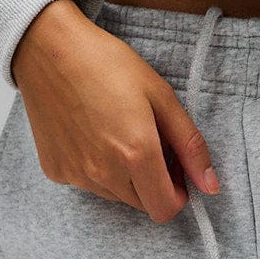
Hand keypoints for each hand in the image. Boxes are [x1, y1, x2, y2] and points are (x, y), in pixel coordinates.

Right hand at [11, 0, 218, 223]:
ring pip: (117, 196)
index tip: (175, 169)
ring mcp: (76, 175)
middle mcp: (104, 173)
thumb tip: (211, 186)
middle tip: (149, 144)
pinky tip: (92, 134)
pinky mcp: (56, 170)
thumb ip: (190, 146)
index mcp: (136, 155)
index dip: (178, 194)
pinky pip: (88, 184)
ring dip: (126, 178)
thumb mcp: (162, 97)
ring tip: (118, 134)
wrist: (48, 48)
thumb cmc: (108, 65)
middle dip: (154, 183)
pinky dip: (97, 169)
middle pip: (143, 205)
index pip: (166, 210)